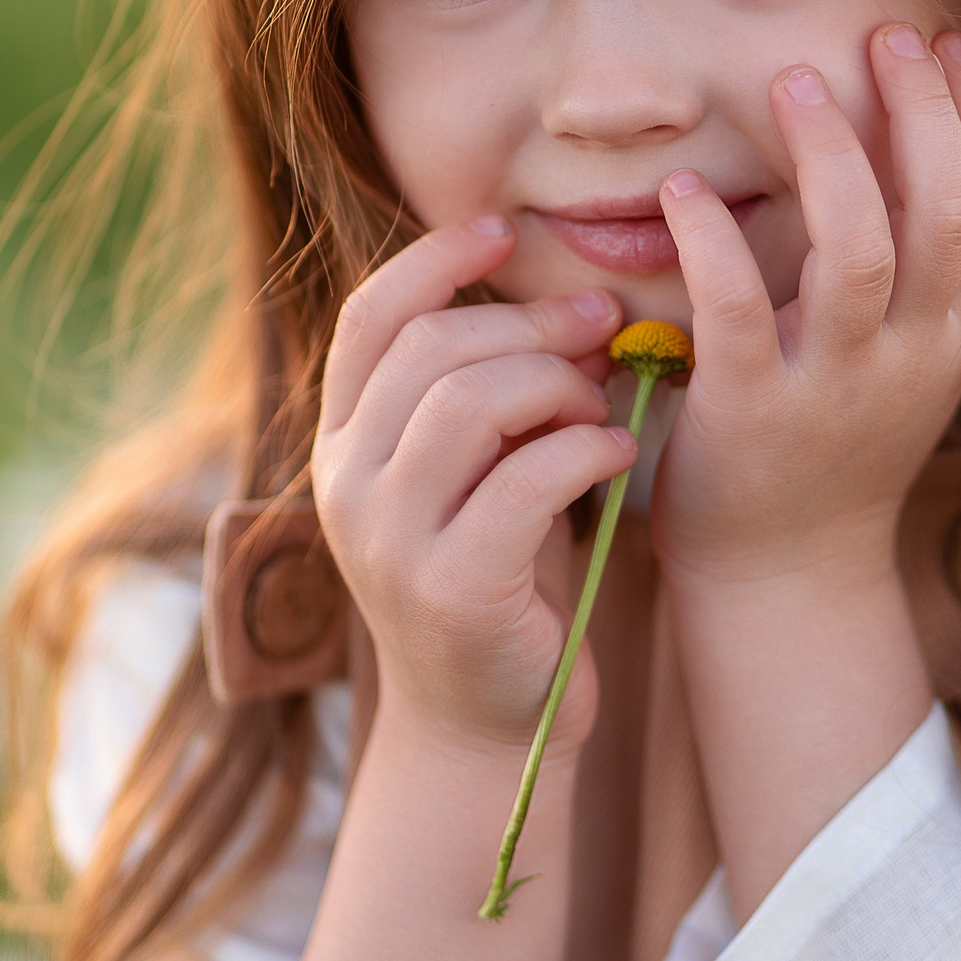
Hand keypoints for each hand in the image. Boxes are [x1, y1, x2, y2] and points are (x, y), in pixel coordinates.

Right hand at [311, 219, 634, 756]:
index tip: (505, 232)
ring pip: (470, 401)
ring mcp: (391, 541)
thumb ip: (484, 397)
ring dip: (557, 382)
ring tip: (602, 402)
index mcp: (343, 447)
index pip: (371, 319)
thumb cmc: (499, 582)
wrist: (489, 728)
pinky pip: (526, 477)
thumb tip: (568, 301)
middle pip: (432, 351)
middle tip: (604, 322)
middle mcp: (348, 487)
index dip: (436, 260)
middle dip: (531, 322)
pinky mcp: (454, 587)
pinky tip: (617, 453)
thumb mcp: (472, 478)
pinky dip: (585, 448)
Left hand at [651, 24, 960, 588]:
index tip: (950, 43)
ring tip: (793, 80)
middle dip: (927, 113)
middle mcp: (911, 357)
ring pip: (862, 252)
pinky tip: (684, 191)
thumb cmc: (829, 449)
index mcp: (947, 337)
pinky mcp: (754, 413)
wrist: (784, 577)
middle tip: (891, 33)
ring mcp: (836, 386)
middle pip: (951, 215)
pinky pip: (741, 311)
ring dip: (834, 156)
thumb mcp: (899, 361)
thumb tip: (903, 146)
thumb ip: (910, 274)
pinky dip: (715, 242)